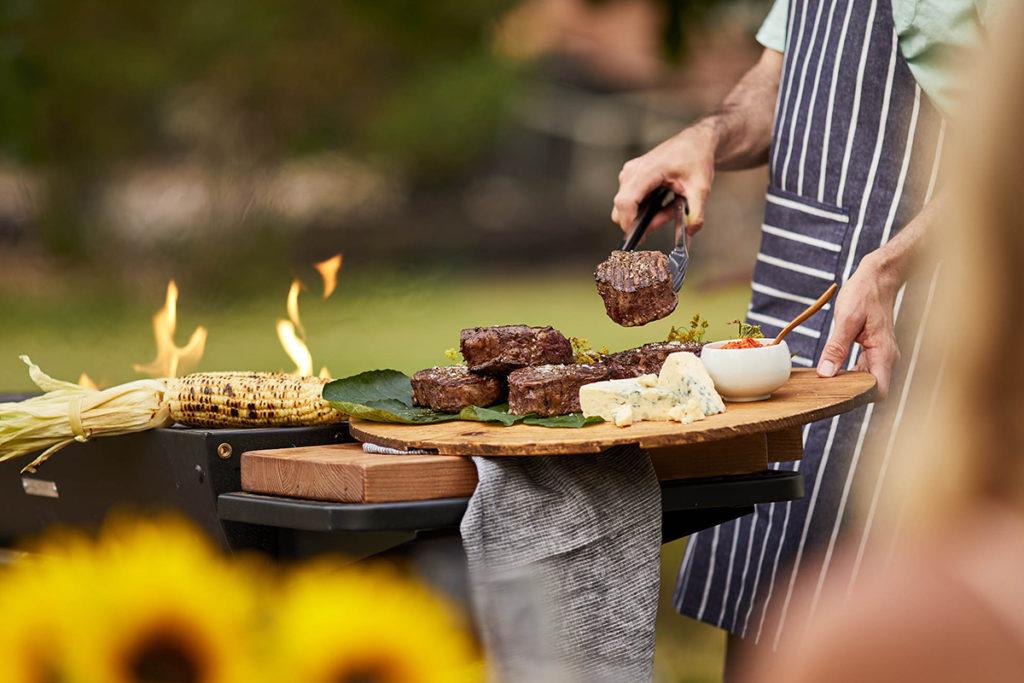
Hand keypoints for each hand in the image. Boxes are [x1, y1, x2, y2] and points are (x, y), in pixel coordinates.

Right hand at [611, 120, 717, 235]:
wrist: (695, 143)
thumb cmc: (696, 159)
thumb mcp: (700, 188)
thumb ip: (695, 213)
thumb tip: (689, 232)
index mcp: (647, 171)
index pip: (626, 202)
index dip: (629, 224)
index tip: (639, 238)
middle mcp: (632, 171)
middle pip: (621, 207)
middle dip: (638, 222)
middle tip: (662, 223)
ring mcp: (629, 174)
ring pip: (625, 206)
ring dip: (644, 215)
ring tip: (669, 209)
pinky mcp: (631, 178)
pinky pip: (630, 201)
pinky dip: (645, 209)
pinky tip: (663, 204)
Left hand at [817, 254, 901, 398]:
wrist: (877, 278)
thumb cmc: (864, 294)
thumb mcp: (846, 320)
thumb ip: (836, 348)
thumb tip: (826, 373)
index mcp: (883, 353)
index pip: (880, 391)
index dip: (862, 398)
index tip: (839, 397)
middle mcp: (887, 357)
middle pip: (872, 388)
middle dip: (851, 392)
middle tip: (825, 390)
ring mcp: (882, 354)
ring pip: (867, 379)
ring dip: (849, 382)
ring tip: (826, 380)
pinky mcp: (875, 350)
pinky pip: (864, 368)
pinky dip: (850, 371)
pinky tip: (833, 368)